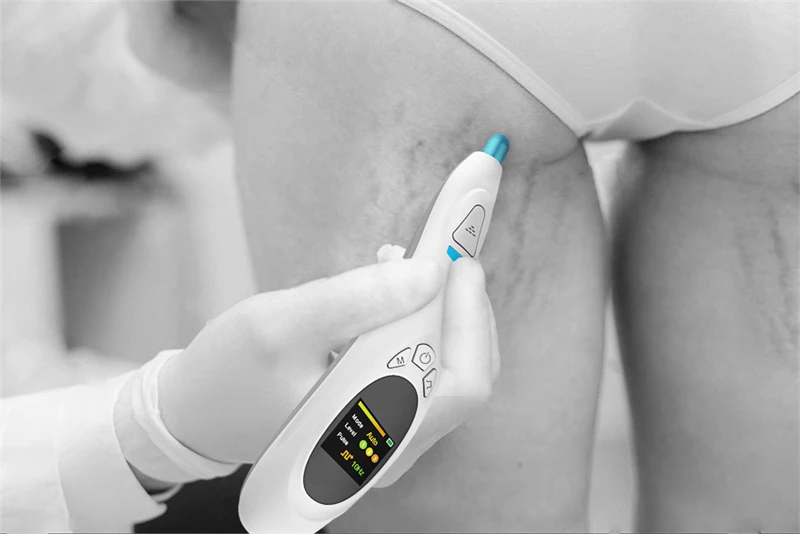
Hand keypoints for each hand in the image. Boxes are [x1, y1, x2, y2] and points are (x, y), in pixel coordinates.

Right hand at [157, 247, 497, 469]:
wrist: (197, 412)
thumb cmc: (230, 374)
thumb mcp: (282, 325)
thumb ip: (357, 300)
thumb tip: (429, 273)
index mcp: (375, 442)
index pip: (460, 384)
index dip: (470, 316)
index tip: (459, 257)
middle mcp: (394, 448)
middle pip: (465, 376)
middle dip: (461, 309)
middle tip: (445, 256)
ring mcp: (391, 437)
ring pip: (449, 370)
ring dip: (441, 313)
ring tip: (416, 269)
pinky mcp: (382, 417)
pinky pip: (424, 369)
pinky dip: (420, 325)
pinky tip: (397, 294)